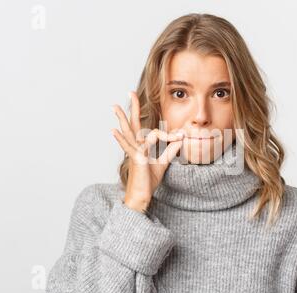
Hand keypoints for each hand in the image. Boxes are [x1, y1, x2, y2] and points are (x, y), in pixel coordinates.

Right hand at [111, 91, 184, 212]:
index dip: (170, 134)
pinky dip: (122, 139)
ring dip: (122, 119)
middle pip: (134, 123)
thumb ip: (170, 151)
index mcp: (143, 146)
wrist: (141, 195)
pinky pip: (131, 147)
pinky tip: (113, 131)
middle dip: (133, 108)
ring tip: (115, 107)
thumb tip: (180, 139)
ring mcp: (133, 152)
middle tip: (130, 92)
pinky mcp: (135, 159)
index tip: (182, 136)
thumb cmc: (148, 180)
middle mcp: (136, 146)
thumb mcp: (163, 162)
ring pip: (128, 132)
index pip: (154, 132)